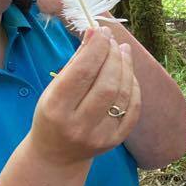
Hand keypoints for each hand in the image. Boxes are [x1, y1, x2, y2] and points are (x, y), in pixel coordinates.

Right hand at [29, 27, 141, 168]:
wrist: (56, 155)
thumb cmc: (52, 114)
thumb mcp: (54, 88)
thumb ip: (76, 61)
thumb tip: (94, 32)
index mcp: (56, 109)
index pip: (82, 72)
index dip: (97, 48)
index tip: (102, 31)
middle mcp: (78, 125)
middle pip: (107, 84)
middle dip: (113, 56)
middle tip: (113, 40)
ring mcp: (99, 136)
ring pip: (122, 95)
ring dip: (126, 67)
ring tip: (123, 51)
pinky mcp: (115, 141)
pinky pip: (132, 109)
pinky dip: (133, 87)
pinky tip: (128, 73)